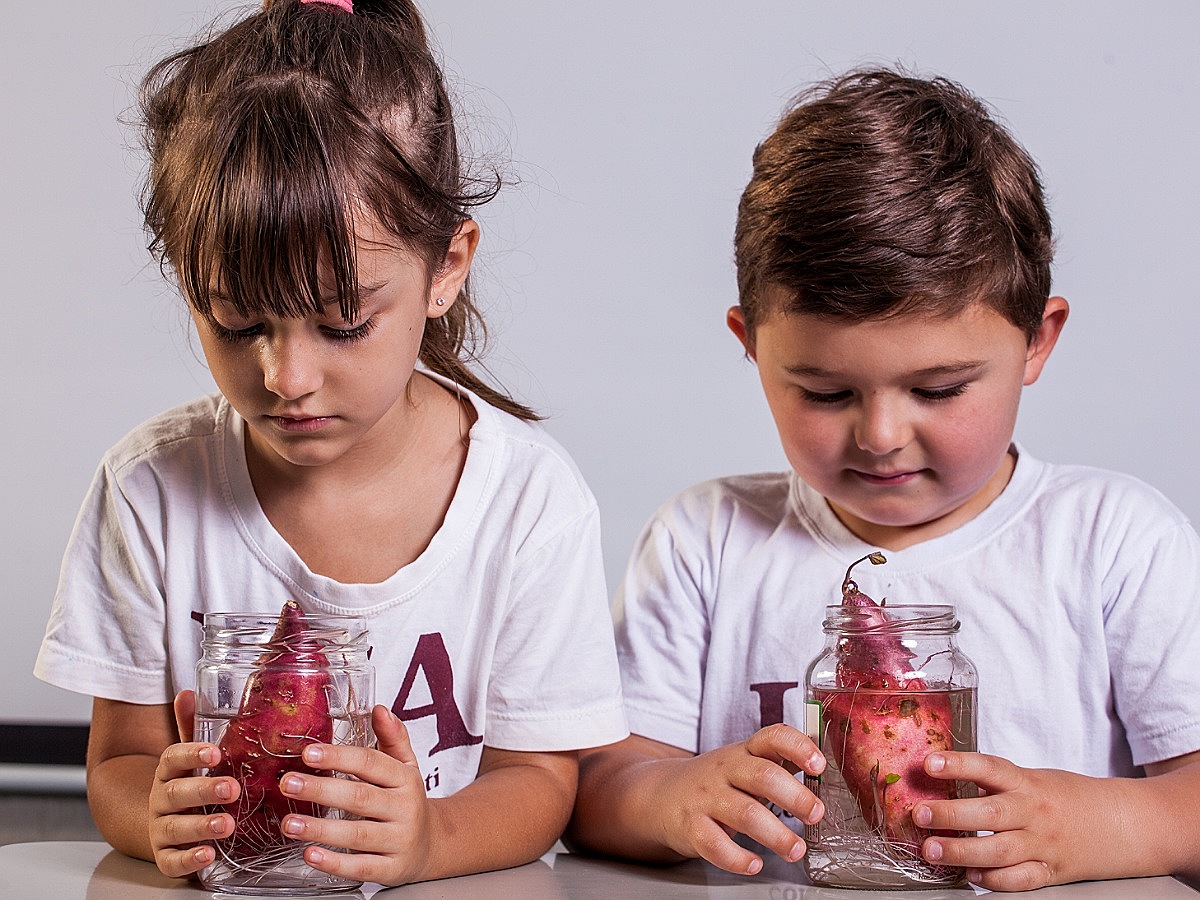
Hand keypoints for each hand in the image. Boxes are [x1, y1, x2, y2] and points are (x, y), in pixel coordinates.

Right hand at [147, 690, 240, 877]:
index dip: (192, 754)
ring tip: (227, 825)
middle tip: (231, 788)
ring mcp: (161, 828)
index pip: (173, 757)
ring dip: (201, 826)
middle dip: (204, 791)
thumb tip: (187, 691)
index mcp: (169, 771)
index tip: (215, 752)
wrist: (162, 824)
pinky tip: (208, 854)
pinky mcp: (166, 856)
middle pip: (176, 793)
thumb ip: (191, 727)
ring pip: (175, 827)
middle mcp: (161, 799)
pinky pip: (173, 861)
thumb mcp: (190, 756)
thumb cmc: (186, 785)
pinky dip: (189, 859)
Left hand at [275, 705, 431, 885]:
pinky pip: (361, 867)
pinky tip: (310, 855)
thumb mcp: (405, 767)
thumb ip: (392, 738)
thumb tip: (379, 708)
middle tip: (288, 783)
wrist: (431, 846)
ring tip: (289, 823)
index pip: (371, 763)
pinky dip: (335, 863)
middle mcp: (404, 809)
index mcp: (405, 779)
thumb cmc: (407, 802)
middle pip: (360, 797)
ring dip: (320, 829)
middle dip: (321, 790)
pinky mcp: (391, 869)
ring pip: (358, 835)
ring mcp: (399, 840)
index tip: (308, 753)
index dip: (339, 757)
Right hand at [644, 724, 825, 874]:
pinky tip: (754, 863)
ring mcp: (706, 798)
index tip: (818, 764)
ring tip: (796, 849)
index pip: (772, 737)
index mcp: (744, 751)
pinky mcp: (692, 827)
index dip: (798, 747)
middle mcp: (725, 770)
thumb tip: (823, 775)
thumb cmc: (715, 783)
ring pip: (745, 814)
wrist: (660, 795)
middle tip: (816, 814)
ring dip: (777, 835)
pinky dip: (738, 858)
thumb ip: (778, 766)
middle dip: (795, 796)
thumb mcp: (743, 764)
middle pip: (763, 776)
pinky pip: (715, 845)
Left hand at [912, 751, 1119, 890]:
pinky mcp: (1051, 871)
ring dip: (962, 851)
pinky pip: (1019, 879)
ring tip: (932, 850)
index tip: (929, 763)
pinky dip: (993, 880)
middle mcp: (1034, 813)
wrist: (1124, 823)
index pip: (989, 768)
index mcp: (1027, 782)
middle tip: (920, 815)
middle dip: (950, 815)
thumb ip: (994, 782)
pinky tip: (971, 875)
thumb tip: (942, 780)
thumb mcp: (1033, 779)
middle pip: (989, 814)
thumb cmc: (1069, 797)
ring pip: (1000, 851)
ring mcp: (1043, 844)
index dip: (958, 765)